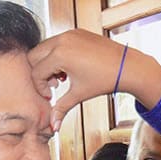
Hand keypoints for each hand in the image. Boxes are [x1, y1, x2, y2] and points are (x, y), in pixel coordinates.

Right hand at [29, 29, 160, 131]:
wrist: (127, 66)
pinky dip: (58, 54)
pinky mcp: (76, 31)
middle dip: (40, 73)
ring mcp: (69, 34)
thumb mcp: (79, 95)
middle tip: (54, 86)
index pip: (36, 72)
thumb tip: (53, 127)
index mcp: (59, 55)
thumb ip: (61, 108)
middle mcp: (62, 40)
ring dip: (48, 63)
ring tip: (62, 77)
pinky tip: (70, 68)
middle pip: (34, 56)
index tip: (51, 96)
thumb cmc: (105, 80)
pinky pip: (57, 42)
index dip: (40, 88)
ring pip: (44, 48)